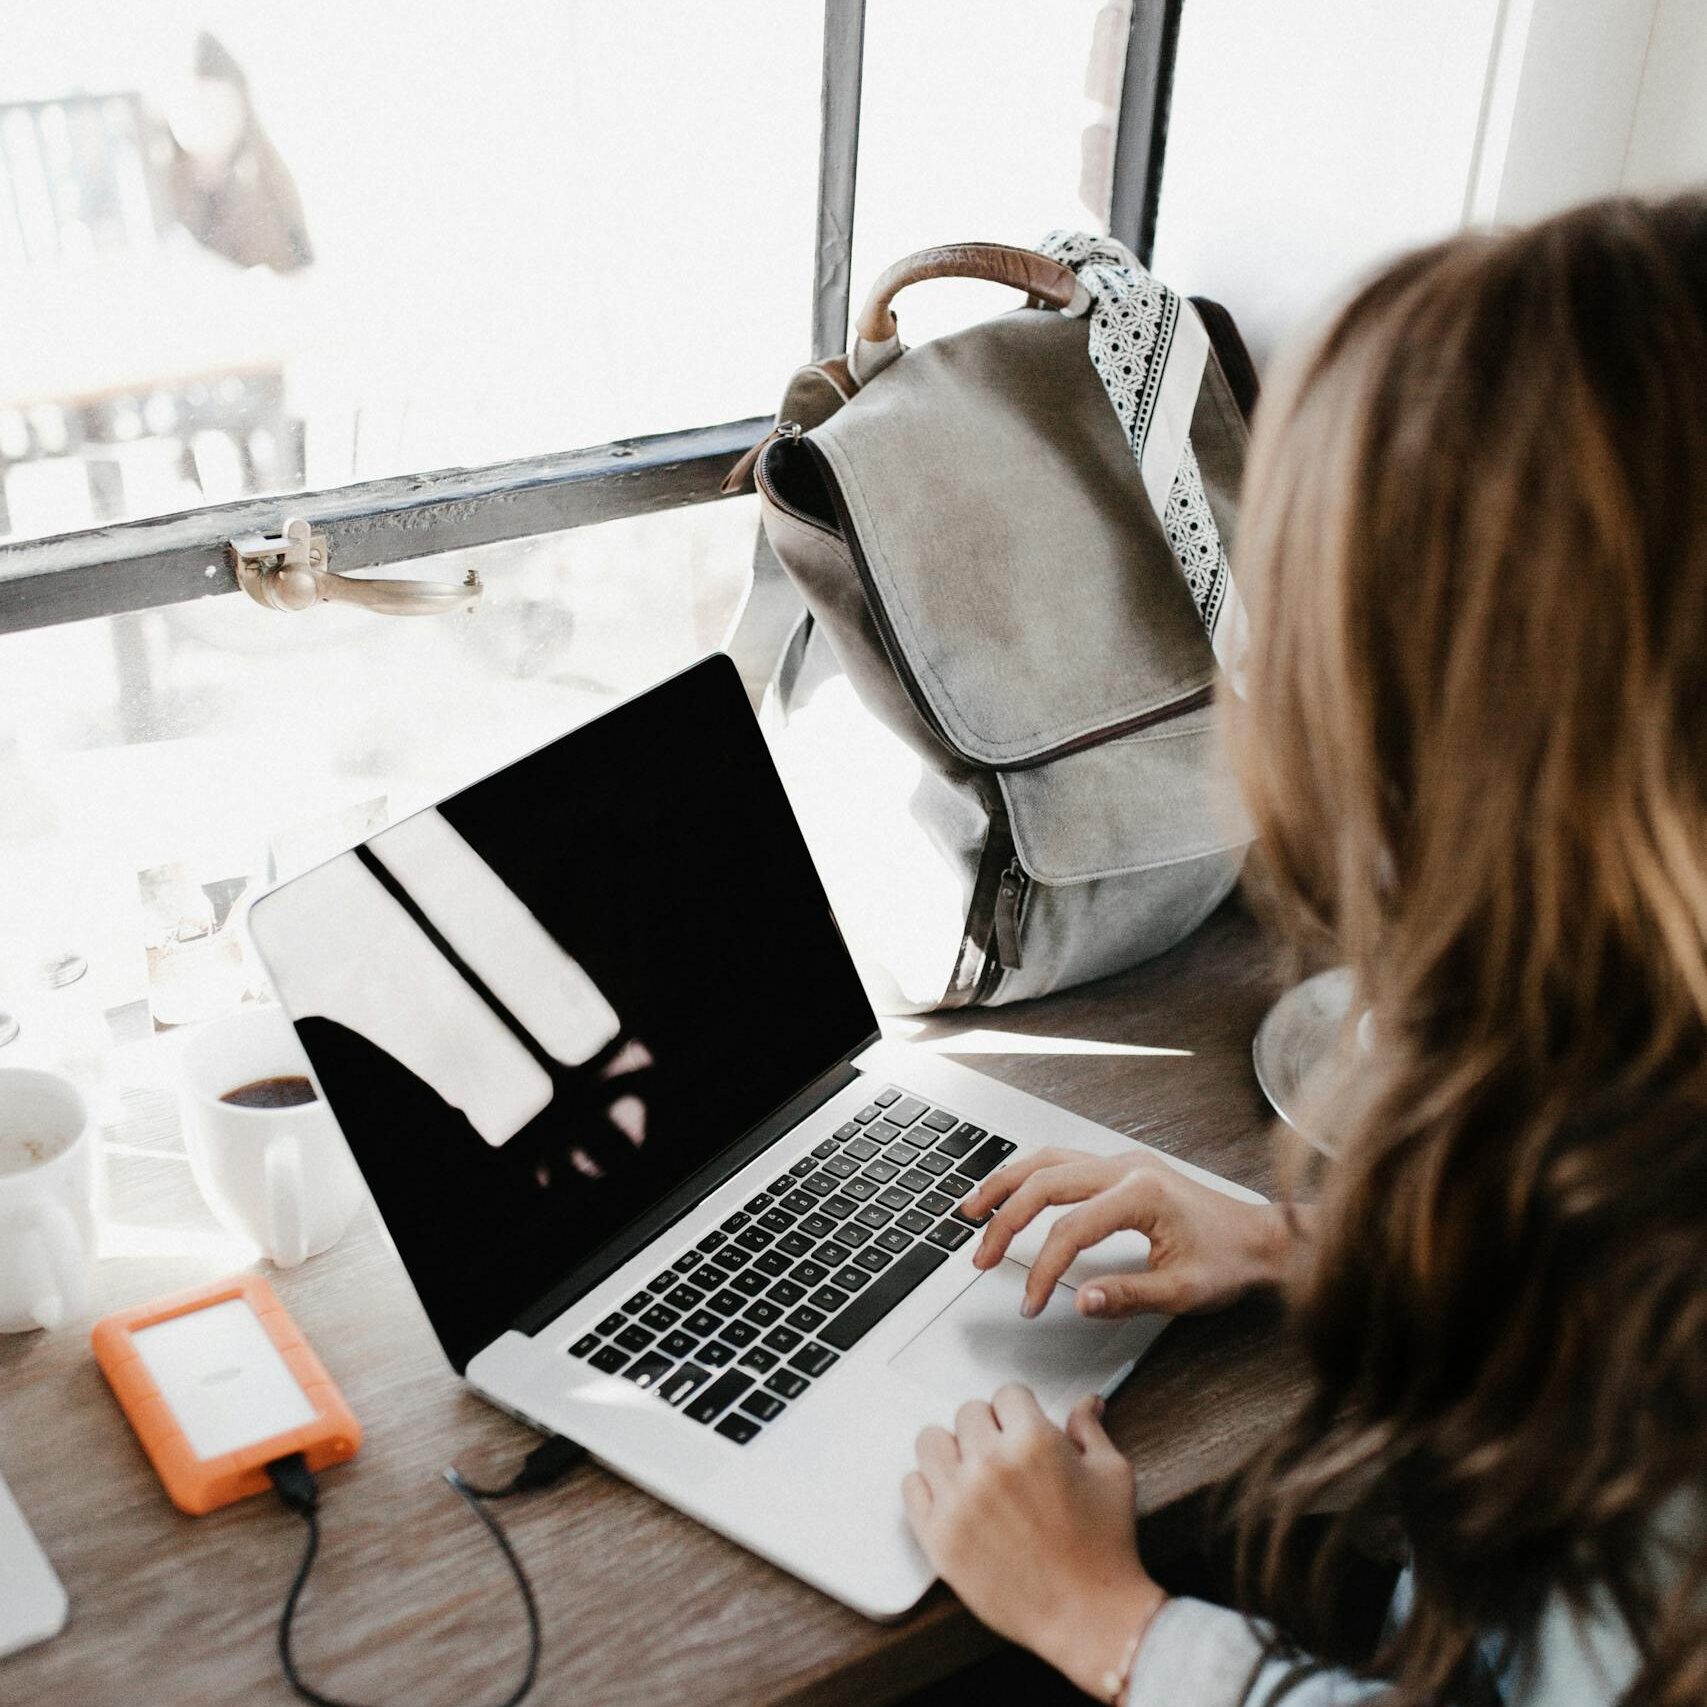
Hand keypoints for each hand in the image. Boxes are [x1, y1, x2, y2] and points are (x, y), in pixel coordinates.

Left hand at [903, 1386, 1164, 1698]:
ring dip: (953, 1451)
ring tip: (974, 1473)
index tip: (1023, 1429)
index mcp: (1033, 1441)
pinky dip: (929, 1488)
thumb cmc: (1105, 1548)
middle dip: (989, 1429)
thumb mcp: (1112, 1475)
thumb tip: (1086, 1403)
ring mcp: (958, 1501)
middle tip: (1005, 1456)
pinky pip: (911, 1486)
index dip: (1020, 1411)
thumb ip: (1089, 1430)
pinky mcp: (938, 1536)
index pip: (1007, 1394)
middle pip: (968, 1413)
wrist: (1089, 1616)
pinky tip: (954, 1499)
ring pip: (931, 1441)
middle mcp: (990, 1464)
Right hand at [964, 1146, 1298, 1319]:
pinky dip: (1029, 1176)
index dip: (1042, 1269)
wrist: (1263, 1238)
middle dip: (1005, 1220)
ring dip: (1006, 1184)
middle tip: (981, 1257)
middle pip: (1045, 1182)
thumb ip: (1127, 1295)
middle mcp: (1126, 1167)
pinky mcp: (1123, 1168)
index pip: (1070, 1229)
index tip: (1031, 1302)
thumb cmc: (1231, 1262)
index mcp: (1141, 1194)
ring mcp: (1123, 1162)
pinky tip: (1012, 1192)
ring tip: (973, 1210)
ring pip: (1048, 1160)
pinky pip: (1063, 1161)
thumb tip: (1080, 1300)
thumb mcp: (1183, 1291)